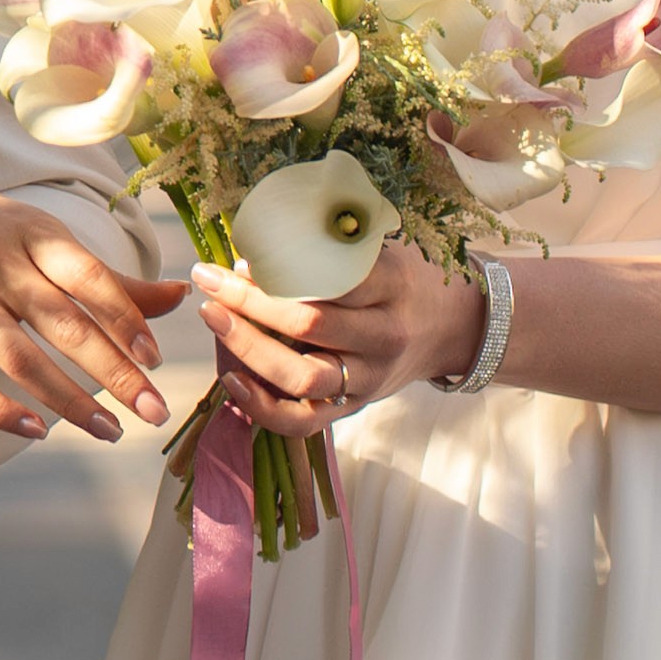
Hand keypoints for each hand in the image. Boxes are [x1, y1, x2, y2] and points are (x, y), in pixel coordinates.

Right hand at [0, 158, 185, 439]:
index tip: (157, 360)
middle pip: (64, 323)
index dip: (125, 318)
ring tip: (110, 430)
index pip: (90, 278)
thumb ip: (108, 278)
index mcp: (37, 236)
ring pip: (20, 356)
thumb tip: (180, 296)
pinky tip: (35, 432)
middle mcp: (1, 264)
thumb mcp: (46, 240)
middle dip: (115, 372)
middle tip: (155, 412)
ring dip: (69, 399)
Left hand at [191, 244, 487, 436]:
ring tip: (213, 318)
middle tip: (210, 280)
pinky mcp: (353, 408)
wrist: (451, 328)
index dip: (277, 269)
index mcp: (391, 287)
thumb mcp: (383, 250)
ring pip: (302, 376)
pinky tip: (232, 380)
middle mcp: (382, 337)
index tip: (238, 255)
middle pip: (309, 325)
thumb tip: (259, 238)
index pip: (328, 279)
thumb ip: (333, 245)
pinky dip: (263, 408)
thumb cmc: (405, 279)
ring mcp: (367, 379)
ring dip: (249, 348)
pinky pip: (304, 421)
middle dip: (250, 303)